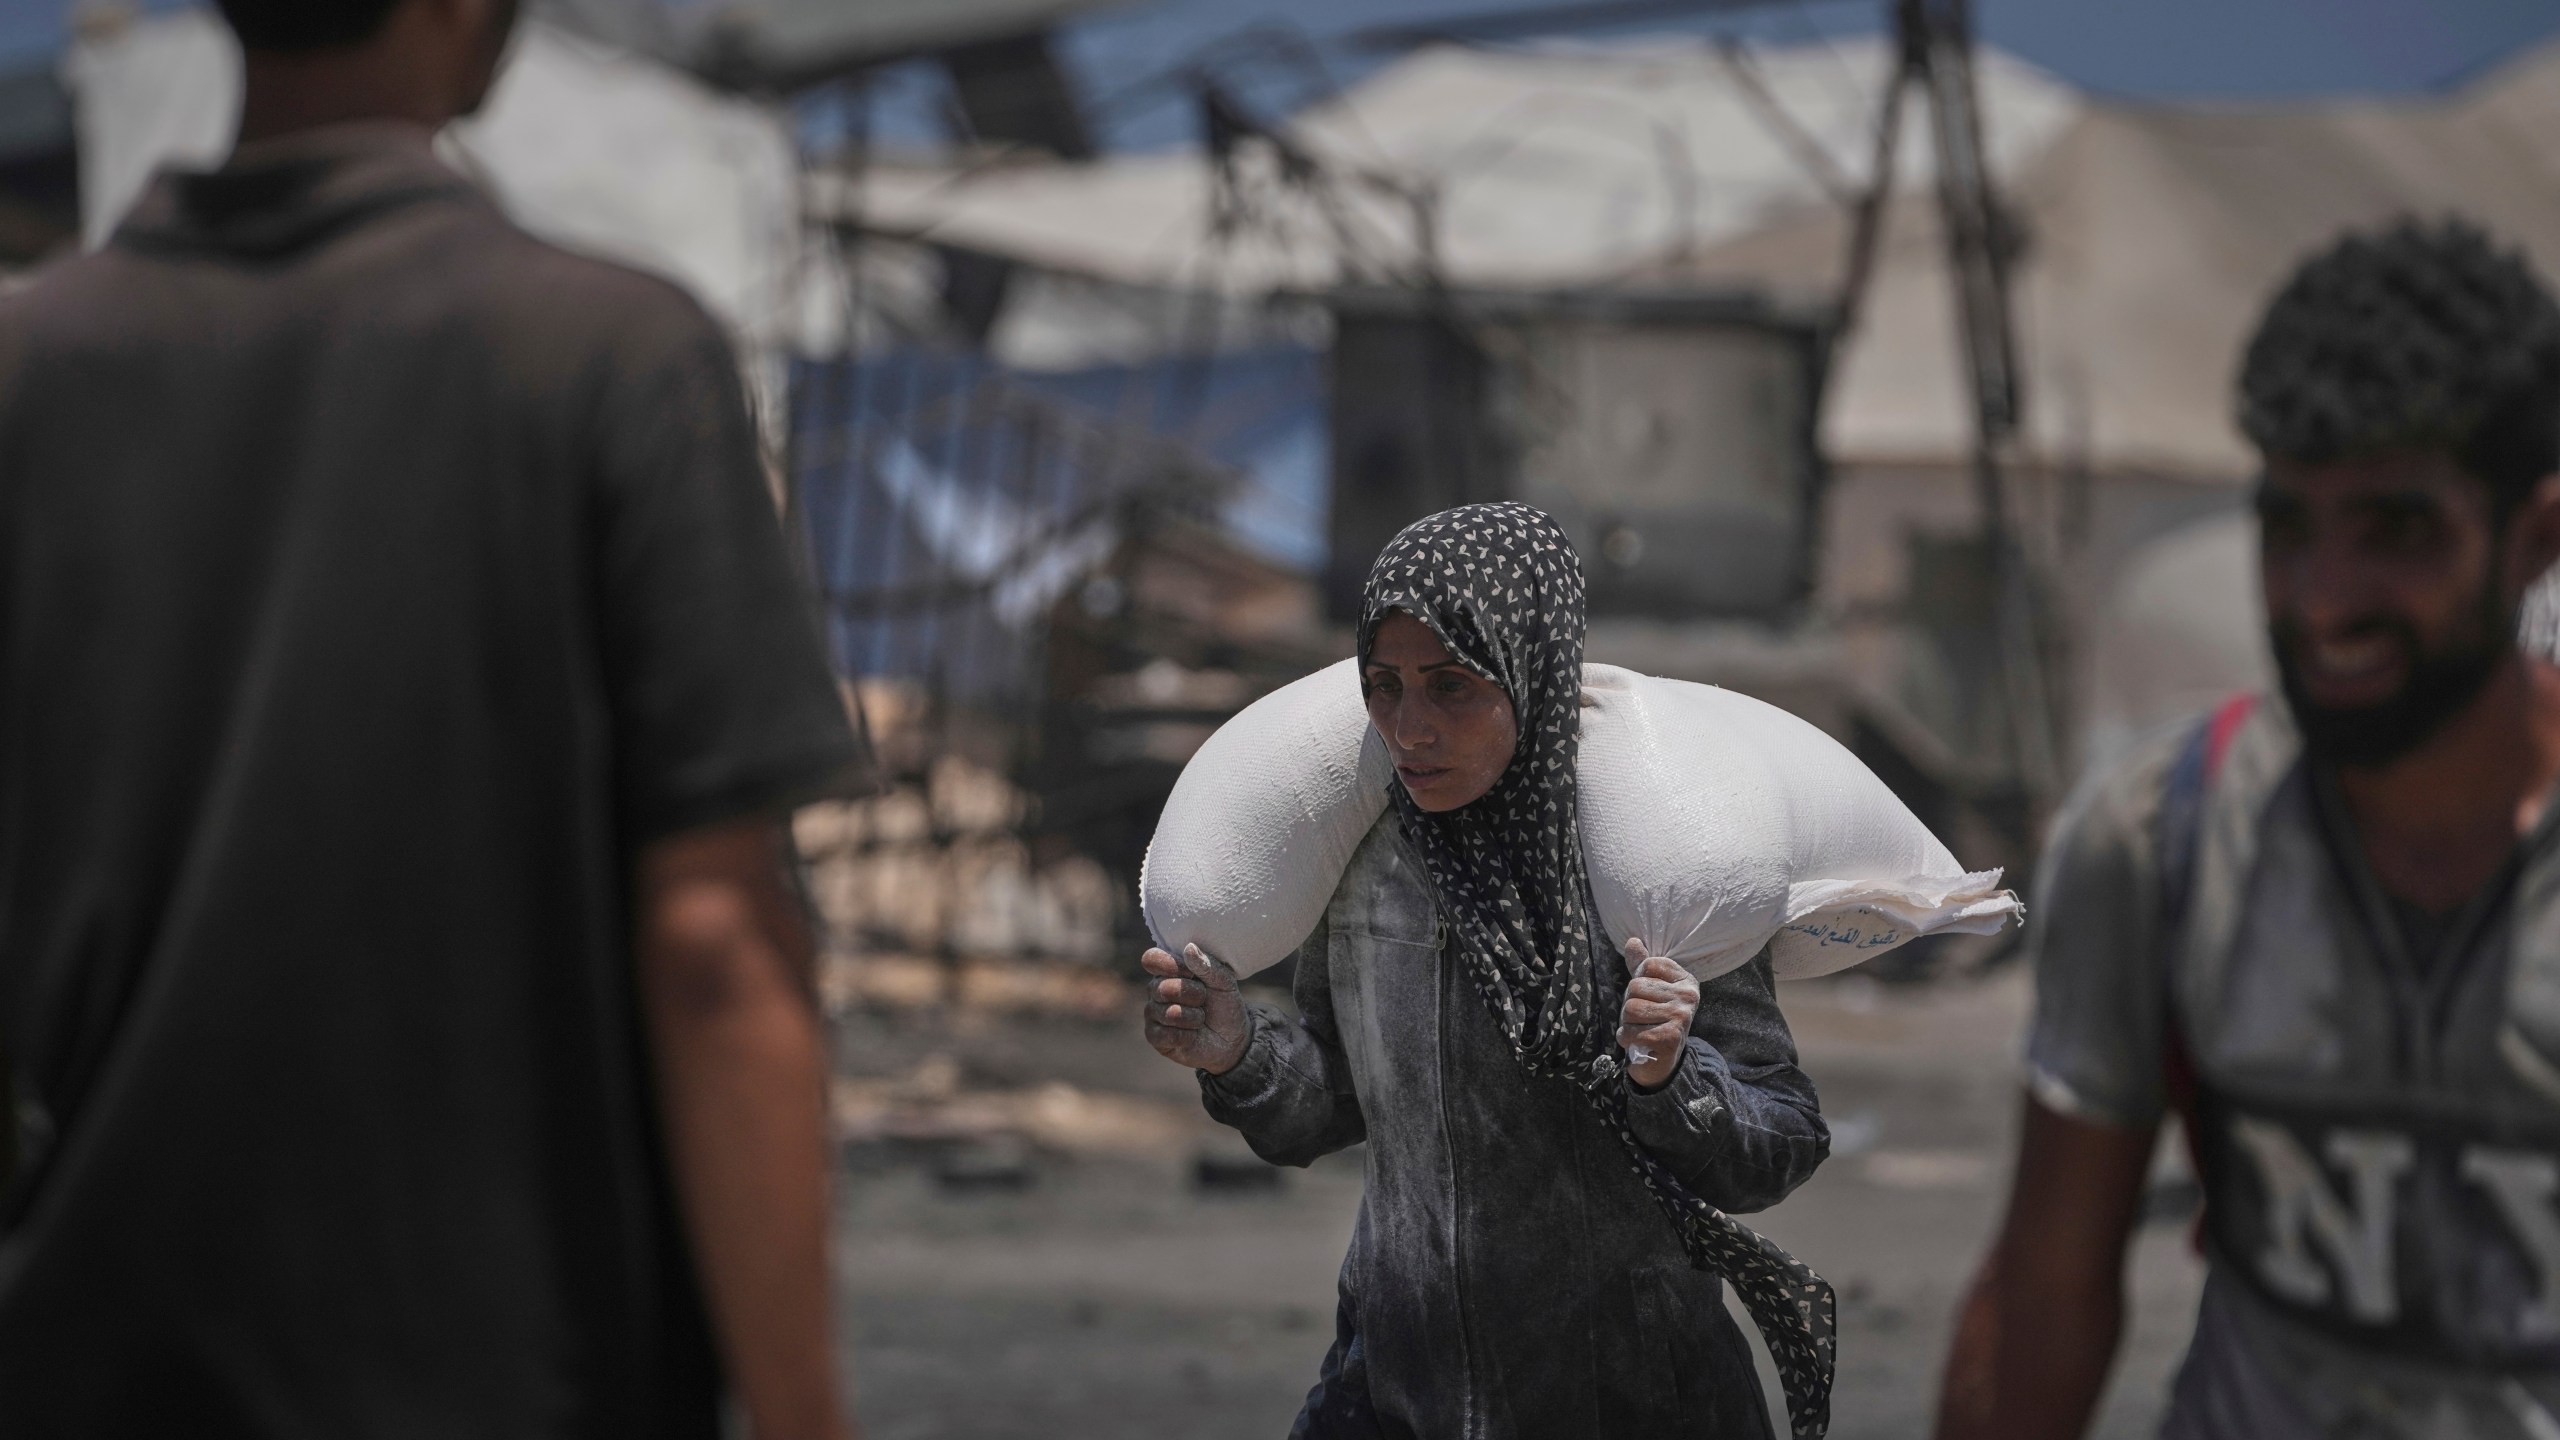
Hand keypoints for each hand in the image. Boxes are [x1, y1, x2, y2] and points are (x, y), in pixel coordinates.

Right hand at [1141, 944, 1250, 1075]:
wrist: (1231, 1039)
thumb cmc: (1224, 1005)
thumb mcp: (1224, 983)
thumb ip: (1207, 965)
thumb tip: (1189, 948)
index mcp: (1169, 971)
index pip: (1152, 959)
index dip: (1170, 965)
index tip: (1191, 973)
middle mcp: (1156, 990)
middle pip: (1163, 988)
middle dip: (1193, 995)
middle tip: (1204, 1000)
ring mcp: (1153, 1013)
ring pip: (1168, 1013)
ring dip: (1193, 1018)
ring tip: (1201, 1019)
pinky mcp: (1154, 1037)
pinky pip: (1166, 1035)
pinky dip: (1187, 1035)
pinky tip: (1192, 1035)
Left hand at [1617, 938, 1698, 1090]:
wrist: (1662, 1060)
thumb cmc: (1655, 1018)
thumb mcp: (1650, 988)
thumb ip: (1641, 965)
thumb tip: (1633, 941)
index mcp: (1686, 980)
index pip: (1648, 964)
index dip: (1639, 981)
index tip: (1650, 996)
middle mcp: (1689, 997)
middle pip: (1635, 987)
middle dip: (1630, 1005)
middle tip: (1644, 1018)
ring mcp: (1681, 1018)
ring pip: (1630, 1009)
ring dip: (1627, 1023)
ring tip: (1641, 1029)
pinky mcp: (1670, 1039)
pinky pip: (1630, 1032)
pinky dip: (1627, 1039)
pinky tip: (1639, 1043)